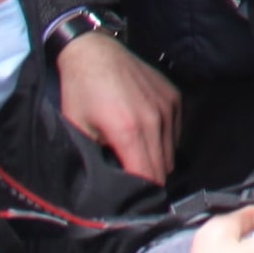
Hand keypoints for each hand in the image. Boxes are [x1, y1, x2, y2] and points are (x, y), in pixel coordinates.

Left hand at [55, 32, 182, 184]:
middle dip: (148, 181)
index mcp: (129, 131)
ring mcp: (168, 107)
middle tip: (131, 185)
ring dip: (156, 162)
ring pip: (171, 153)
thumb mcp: (78, 129)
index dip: (140, 194)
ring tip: (136, 159)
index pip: (147, 177)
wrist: (95, 51)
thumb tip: (110, 185)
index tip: (130, 201)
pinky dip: (163, 142)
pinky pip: (175, 133)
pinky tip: (145, 136)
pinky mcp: (174, 97)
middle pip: (162, 169)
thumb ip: (97, 159)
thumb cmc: (80, 91)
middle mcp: (155, 120)